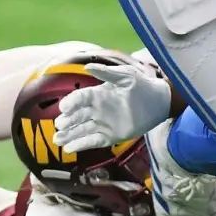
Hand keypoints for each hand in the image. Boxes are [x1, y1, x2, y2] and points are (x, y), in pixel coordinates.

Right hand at [53, 62, 172, 152]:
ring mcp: (102, 124)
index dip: (71, 102)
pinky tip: (69, 148)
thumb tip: (87, 67)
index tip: (63, 108)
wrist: (158, 103)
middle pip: (77, 116)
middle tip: (58, 126)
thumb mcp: (125, 76)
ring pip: (82, 130)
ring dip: (69, 135)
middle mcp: (97, 110)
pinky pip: (92, 141)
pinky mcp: (110, 136)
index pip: (80, 98)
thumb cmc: (141, 86)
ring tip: (57, 140)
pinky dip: (81, 145)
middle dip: (67, 121)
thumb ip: (107, 73)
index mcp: (98, 94)